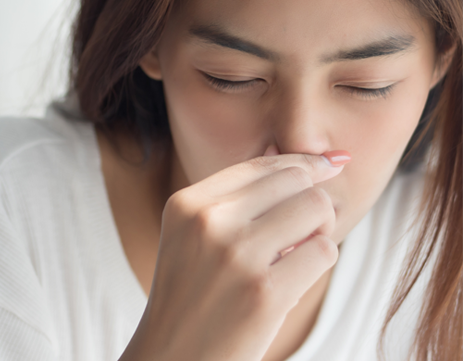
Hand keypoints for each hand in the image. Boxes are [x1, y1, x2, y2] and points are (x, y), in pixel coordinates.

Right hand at [120, 148, 349, 360]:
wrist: (172, 359)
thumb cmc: (192, 293)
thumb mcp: (193, 235)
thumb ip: (239, 198)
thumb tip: (305, 161)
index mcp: (187, 204)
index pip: (261, 164)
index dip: (302, 162)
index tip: (329, 164)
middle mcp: (208, 221)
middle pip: (295, 180)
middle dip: (312, 197)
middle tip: (306, 225)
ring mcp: (236, 256)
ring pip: (316, 208)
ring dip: (320, 228)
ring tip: (298, 249)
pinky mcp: (264, 293)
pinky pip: (324, 251)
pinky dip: (319, 260)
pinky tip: (295, 274)